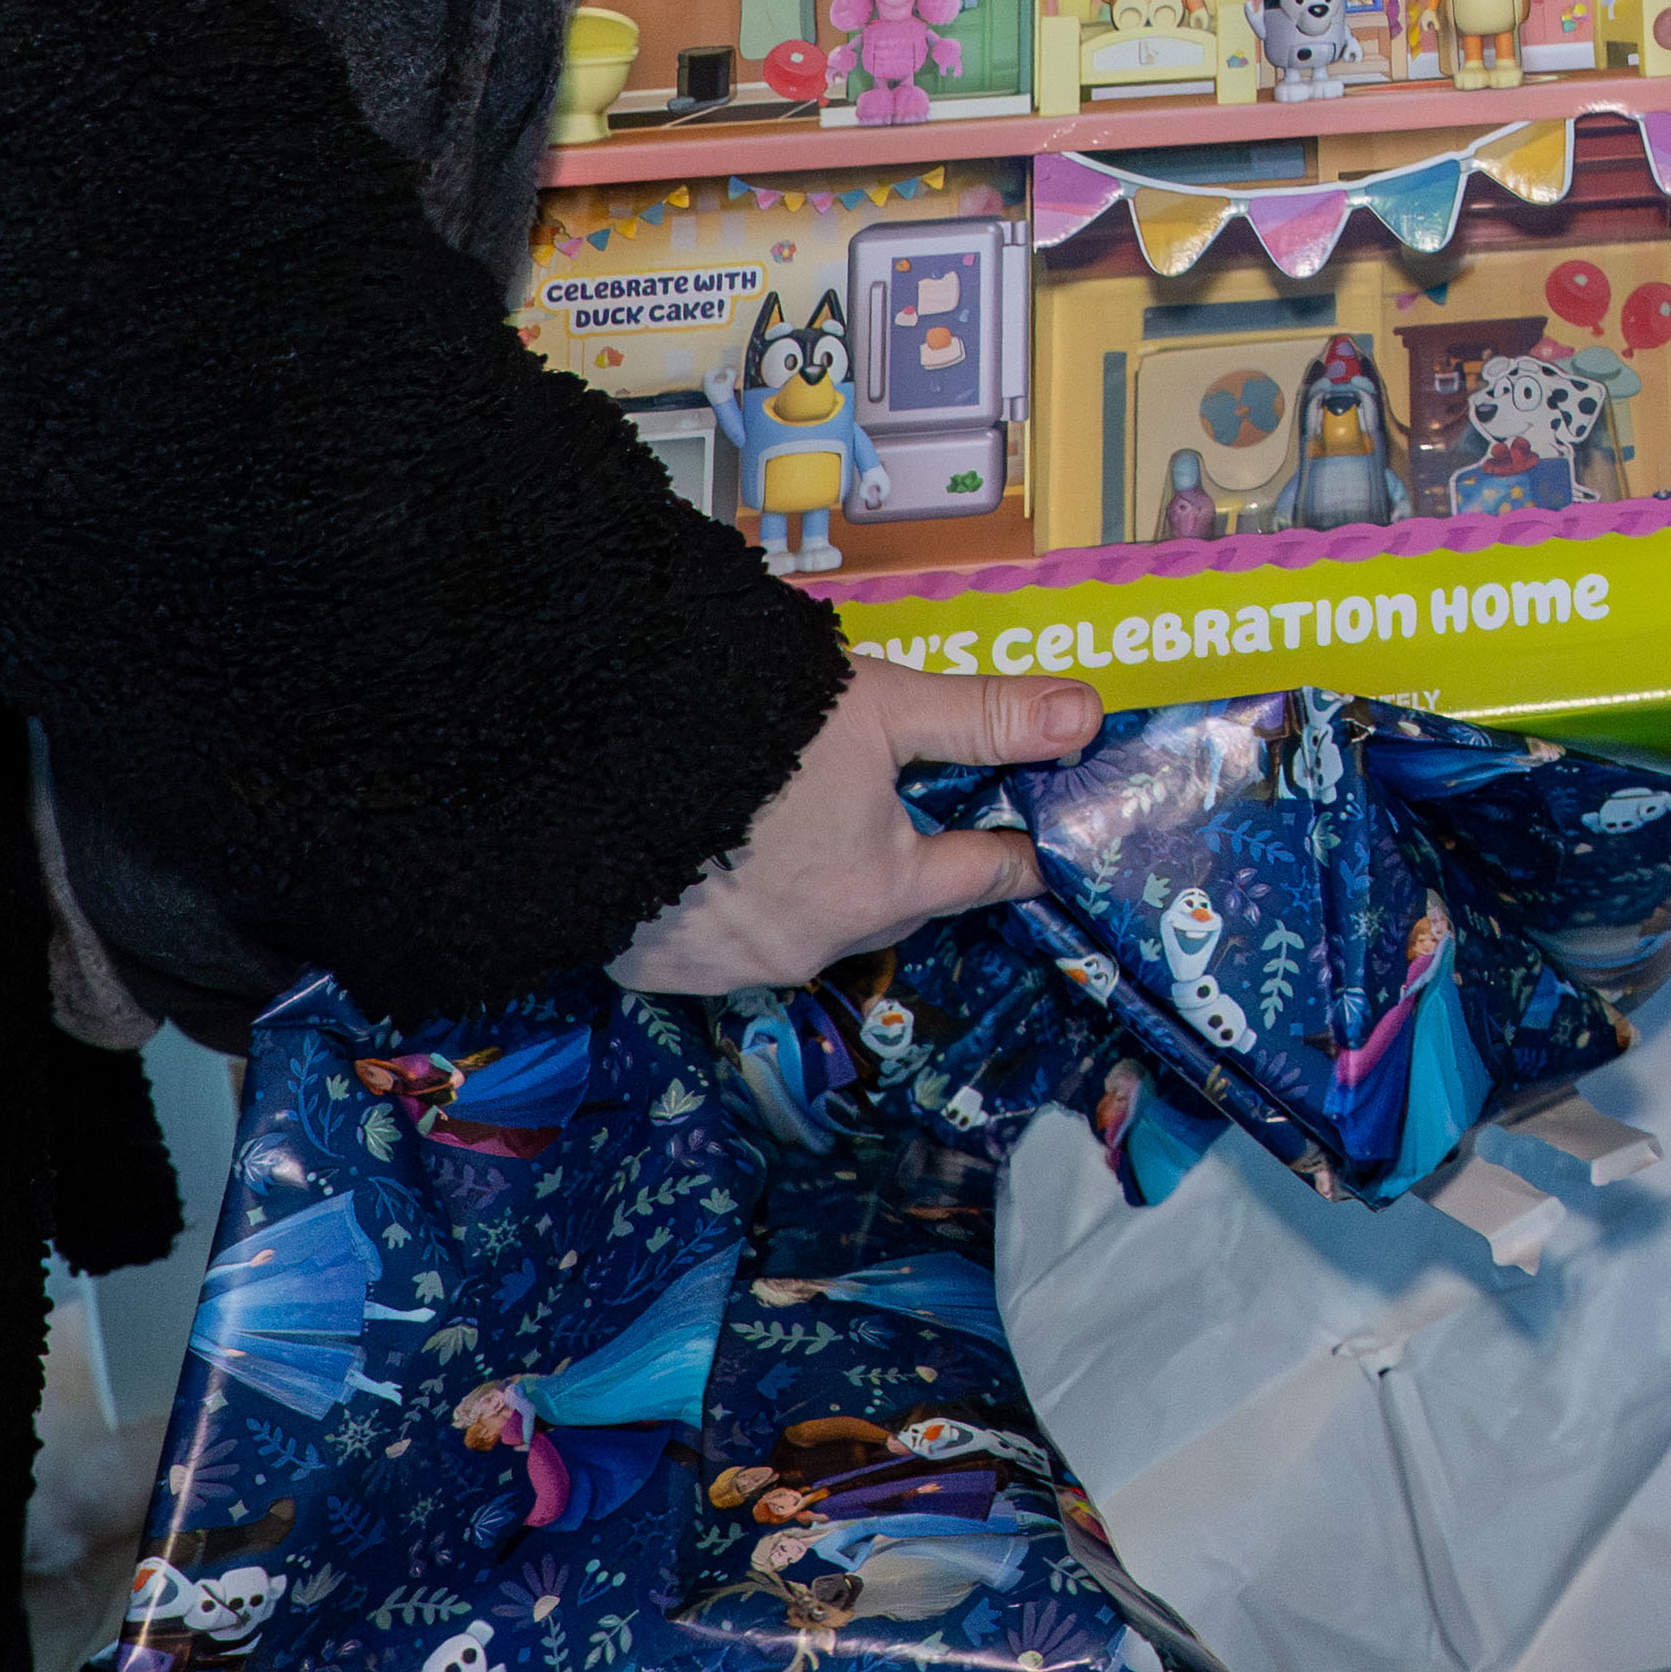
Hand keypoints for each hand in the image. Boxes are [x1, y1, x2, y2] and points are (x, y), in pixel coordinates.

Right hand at [612, 658, 1096, 996]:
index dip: (1011, 853)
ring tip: (793, 827)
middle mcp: (810, 943)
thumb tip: (1086, 717)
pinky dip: (730, 903)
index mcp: (878, 890)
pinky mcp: (653, 963)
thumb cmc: (747, 730)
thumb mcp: (880, 707)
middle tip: (902, 818)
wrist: (584, 764)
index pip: (977, 875)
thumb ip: (982, 717)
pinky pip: (716, 939)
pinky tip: (710, 857)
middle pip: (888, 903)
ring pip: (802, 924)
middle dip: (905, 865)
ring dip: (810, 885)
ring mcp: (728, 964)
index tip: (1032, 853)